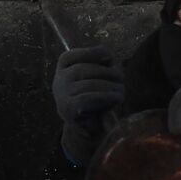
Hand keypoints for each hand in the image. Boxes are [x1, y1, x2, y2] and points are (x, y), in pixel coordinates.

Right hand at [53, 46, 123, 162]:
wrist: (88, 126)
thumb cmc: (96, 96)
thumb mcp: (97, 76)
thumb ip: (102, 63)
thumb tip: (108, 57)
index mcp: (63, 68)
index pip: (73, 55)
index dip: (92, 53)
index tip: (109, 58)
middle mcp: (59, 79)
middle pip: (84, 69)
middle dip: (107, 73)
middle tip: (121, 80)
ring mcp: (61, 94)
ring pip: (88, 84)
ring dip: (110, 87)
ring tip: (121, 91)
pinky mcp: (68, 108)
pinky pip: (88, 98)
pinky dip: (106, 97)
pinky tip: (116, 98)